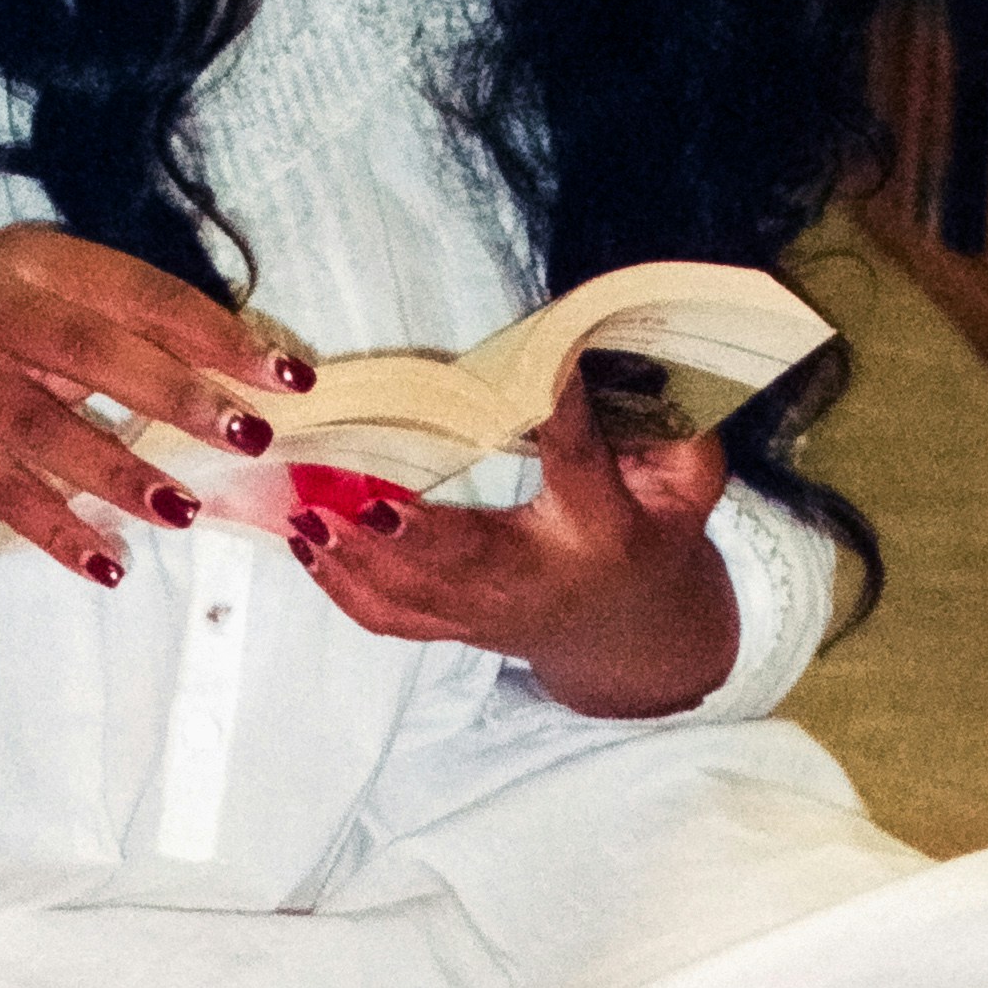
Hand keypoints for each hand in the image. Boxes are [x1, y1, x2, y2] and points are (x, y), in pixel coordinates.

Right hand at [0, 226, 315, 595]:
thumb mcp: (43, 305)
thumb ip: (124, 328)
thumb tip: (250, 374)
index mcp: (33, 259)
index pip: (139, 293)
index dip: (216, 334)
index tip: (287, 376)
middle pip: (91, 351)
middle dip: (178, 396)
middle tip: (248, 436)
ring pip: (44, 429)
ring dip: (121, 474)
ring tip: (186, 509)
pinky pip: (0, 492)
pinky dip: (58, 531)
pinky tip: (111, 564)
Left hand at [285, 355, 740, 719]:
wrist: (629, 632)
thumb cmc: (652, 534)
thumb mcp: (686, 483)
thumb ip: (671, 428)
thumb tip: (620, 356)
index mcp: (600, 527)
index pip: (579, 461)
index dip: (561, 414)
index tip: (541, 365)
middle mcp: (538, 577)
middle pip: (469, 557)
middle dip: (410, 534)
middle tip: (355, 496)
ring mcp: (487, 614)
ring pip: (412, 595)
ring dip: (352, 555)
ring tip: (303, 506)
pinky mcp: (451, 628)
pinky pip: (387, 617)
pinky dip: (338, 584)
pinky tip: (301, 541)